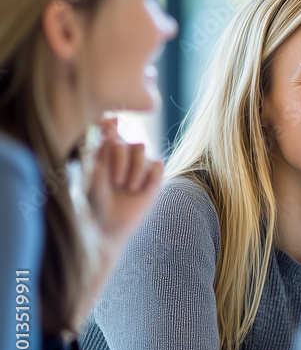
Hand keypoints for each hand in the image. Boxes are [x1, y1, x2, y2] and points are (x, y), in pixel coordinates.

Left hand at [87, 118, 161, 249]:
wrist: (110, 227)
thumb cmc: (95, 204)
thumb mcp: (94, 179)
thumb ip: (100, 156)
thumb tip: (106, 133)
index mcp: (103, 152)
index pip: (109, 130)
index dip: (111, 124)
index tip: (110, 123)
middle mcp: (122, 155)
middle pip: (129, 140)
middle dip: (122, 159)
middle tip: (116, 181)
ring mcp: (140, 165)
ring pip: (143, 151)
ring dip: (135, 169)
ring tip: (128, 188)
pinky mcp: (153, 177)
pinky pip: (157, 165)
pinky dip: (149, 177)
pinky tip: (140, 190)